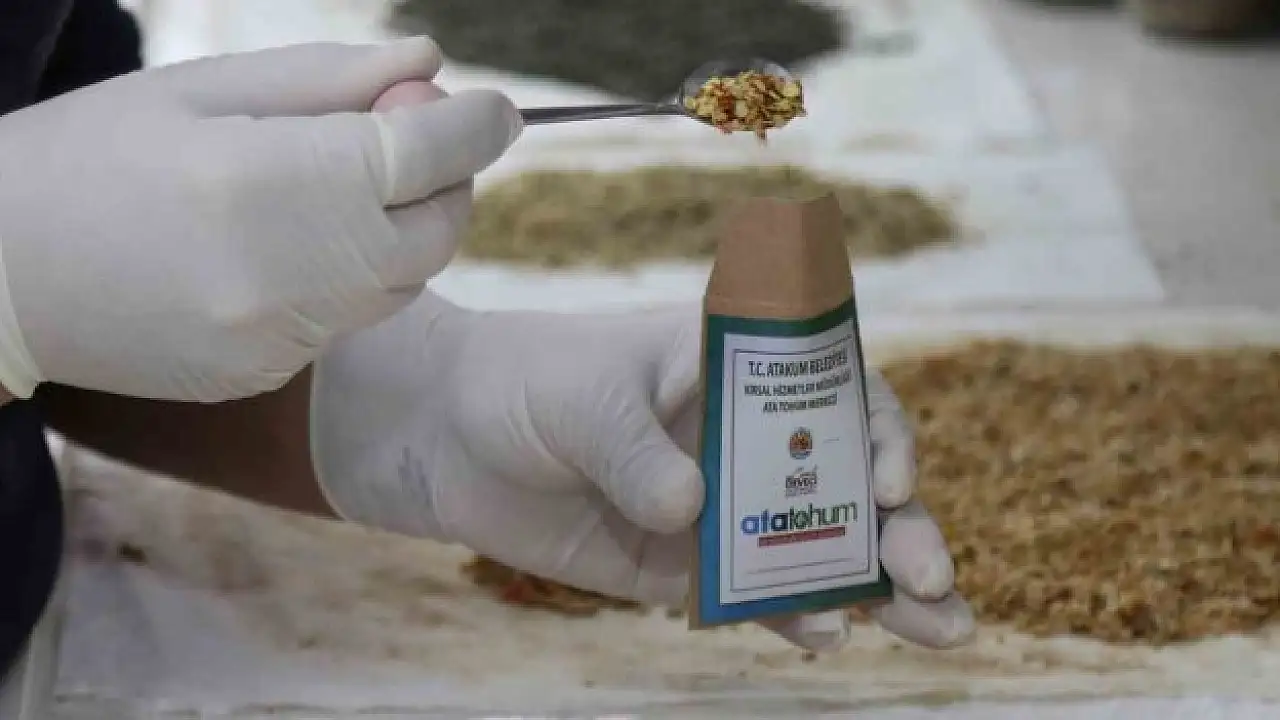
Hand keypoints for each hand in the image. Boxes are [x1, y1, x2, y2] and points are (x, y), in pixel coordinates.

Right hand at [0, 37, 520, 401]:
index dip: (476, 126)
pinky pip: (351, 319)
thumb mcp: (197, 90)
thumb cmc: (86, 159)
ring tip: (344, 185)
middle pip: (434, 230)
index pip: (422, 153)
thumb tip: (429, 68)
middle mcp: (284, 272)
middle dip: (446, 180)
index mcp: (263, 181)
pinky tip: (296, 244)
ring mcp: (278, 336)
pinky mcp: (267, 372)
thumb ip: (326, 80)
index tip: (497, 107)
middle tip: (413, 138)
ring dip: (404, 228)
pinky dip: (354, 276)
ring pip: (402, 281)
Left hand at [311, 293, 974, 651]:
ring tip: (942, 629)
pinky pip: (753, 595)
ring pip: (816, 545)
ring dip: (878, 585)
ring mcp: (720, 507)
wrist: (444, 439)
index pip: (835, 388)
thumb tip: (691, 509)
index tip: (887, 481)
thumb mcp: (578, 398)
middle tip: (934, 575)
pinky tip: (829, 636)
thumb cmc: (520, 383)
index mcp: (735, 367)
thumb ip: (633, 449)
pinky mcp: (684, 566)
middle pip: (845, 479)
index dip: (877, 432)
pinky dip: (793, 615)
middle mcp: (743, 437)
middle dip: (900, 526)